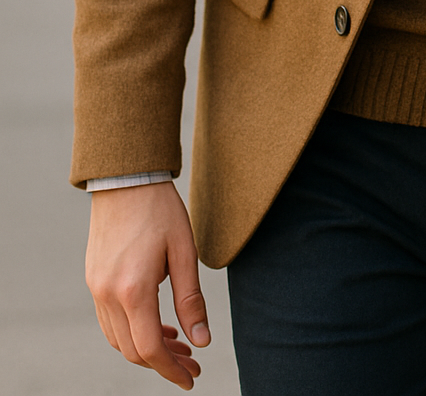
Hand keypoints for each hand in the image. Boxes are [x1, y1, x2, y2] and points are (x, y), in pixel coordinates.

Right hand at [86, 181, 209, 388]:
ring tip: (177, 344)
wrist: (126, 178)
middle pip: (132, 351)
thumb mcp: (184, 252)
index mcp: (133, 289)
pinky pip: (109, 322)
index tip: (191, 378)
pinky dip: (131, 332)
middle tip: (191, 363)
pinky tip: (155, 324)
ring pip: (118, 339)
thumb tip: (201, 341)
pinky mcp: (93, 280)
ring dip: (146, 349)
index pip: (150, 349)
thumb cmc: (160, 210)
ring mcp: (96, 288)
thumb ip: (191, 300)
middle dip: (163, 363)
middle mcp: (108, 295)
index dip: (172, 370)